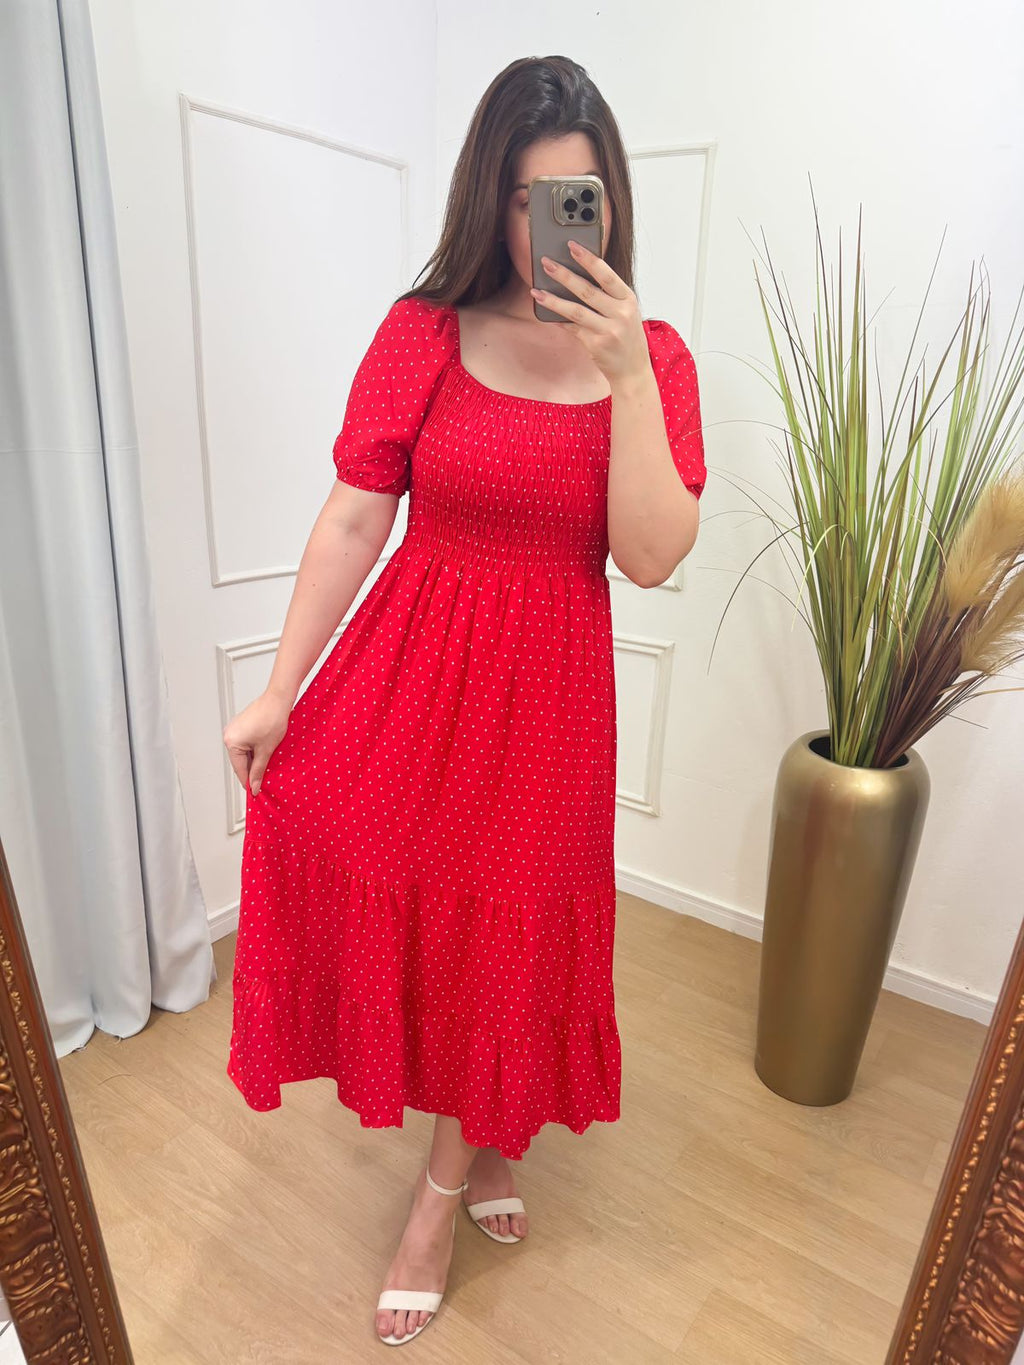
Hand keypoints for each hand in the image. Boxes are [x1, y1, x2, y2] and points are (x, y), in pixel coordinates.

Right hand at [222, 690, 292, 795]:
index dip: (248, 782)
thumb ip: (259, 770)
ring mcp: (234, 729)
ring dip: (254, 760)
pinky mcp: (241, 725)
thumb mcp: (266, 750)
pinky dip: (254, 750)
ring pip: (244, 753)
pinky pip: (246, 743)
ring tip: (266, 766)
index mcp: (231, 742)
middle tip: (263, 782)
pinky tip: (264, 754)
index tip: (255, 792)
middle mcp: (229, 735)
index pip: (239, 769)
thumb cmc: (272, 719)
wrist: (279, 700)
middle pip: (240, 761)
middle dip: (252, 770)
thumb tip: (255, 786)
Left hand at [531, 240, 649, 385]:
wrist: (633, 370)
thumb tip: (576, 276)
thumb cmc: (626, 336)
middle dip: (564, 275)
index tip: (572, 246)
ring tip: (536, 291)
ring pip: (575, 311)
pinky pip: (572, 328)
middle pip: (587, 290)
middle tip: (546, 263)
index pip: (607, 274)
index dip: (588, 259)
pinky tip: (545, 313)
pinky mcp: (596, 345)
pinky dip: (558, 320)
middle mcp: (621, 314)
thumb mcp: (625, 311)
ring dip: (553, 300)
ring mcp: (608, 331)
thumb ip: (608, 295)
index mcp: (628, 299)